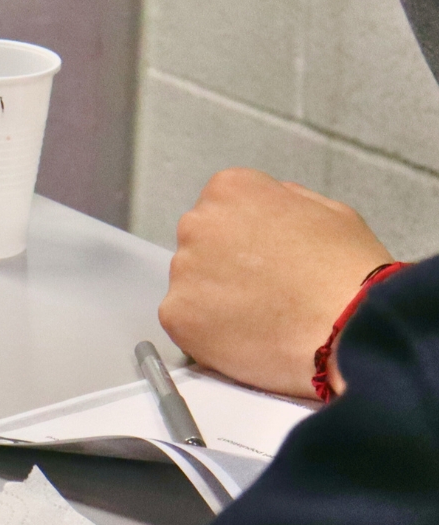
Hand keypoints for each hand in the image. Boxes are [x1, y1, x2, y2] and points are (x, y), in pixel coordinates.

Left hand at [159, 168, 390, 396]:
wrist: (349, 328)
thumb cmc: (347, 270)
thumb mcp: (329, 211)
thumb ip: (284, 200)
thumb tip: (264, 208)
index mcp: (230, 189)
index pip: (222, 207)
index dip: (247, 236)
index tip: (269, 256)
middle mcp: (196, 222)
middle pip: (200, 243)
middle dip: (225, 264)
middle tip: (265, 289)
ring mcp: (183, 269)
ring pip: (191, 283)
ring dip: (215, 298)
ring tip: (261, 316)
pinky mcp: (176, 313)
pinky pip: (185, 320)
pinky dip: (208, 331)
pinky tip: (245, 336)